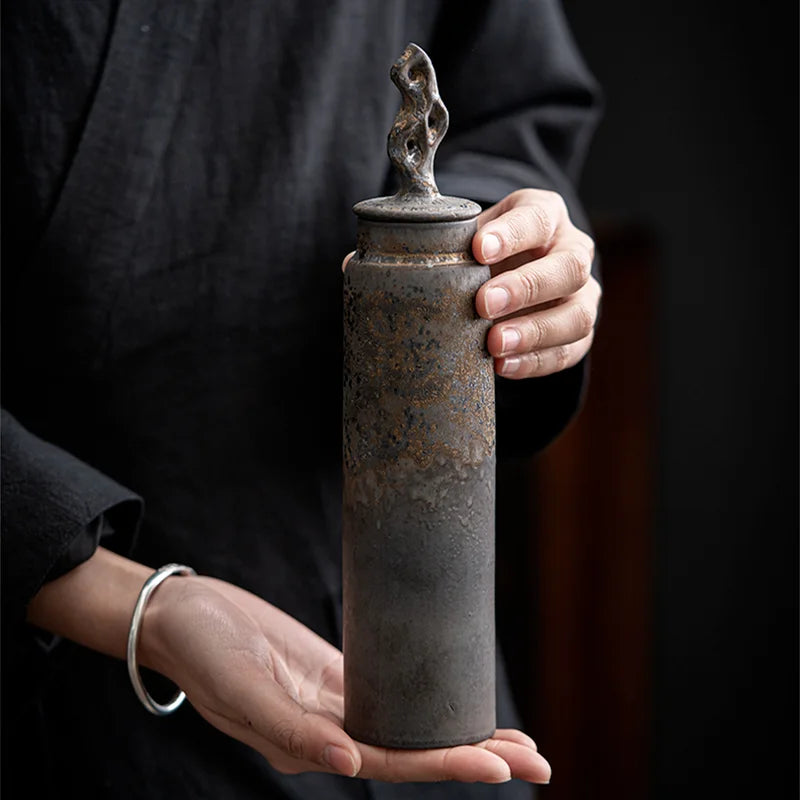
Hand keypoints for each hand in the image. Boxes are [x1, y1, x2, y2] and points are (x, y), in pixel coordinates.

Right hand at [145, 575, 551, 782]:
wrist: (184, 616)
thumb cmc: (203, 653)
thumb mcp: (241, 690)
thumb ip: (292, 731)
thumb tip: (350, 764)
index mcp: (309, 745)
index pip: (393, 760)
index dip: (449, 762)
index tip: (503, 765)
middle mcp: (330, 729)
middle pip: (415, 748)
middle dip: (476, 756)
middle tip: (539, 763)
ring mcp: (335, 699)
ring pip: (410, 720)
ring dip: (460, 728)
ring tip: (515, 740)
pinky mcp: (335, 668)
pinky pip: (392, 686)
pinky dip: (428, 692)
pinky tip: (455, 690)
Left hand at [473, 189, 600, 378]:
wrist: (508, 274)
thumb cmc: (484, 252)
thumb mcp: (471, 236)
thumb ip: (455, 241)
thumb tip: (419, 255)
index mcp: (546, 214)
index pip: (537, 219)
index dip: (511, 234)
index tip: (478, 249)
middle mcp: (574, 251)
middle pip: (569, 268)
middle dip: (525, 288)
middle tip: (484, 304)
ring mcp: (583, 295)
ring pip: (577, 316)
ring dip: (534, 333)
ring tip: (495, 344)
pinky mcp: (579, 333)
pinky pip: (567, 352)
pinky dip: (534, 362)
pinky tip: (502, 365)